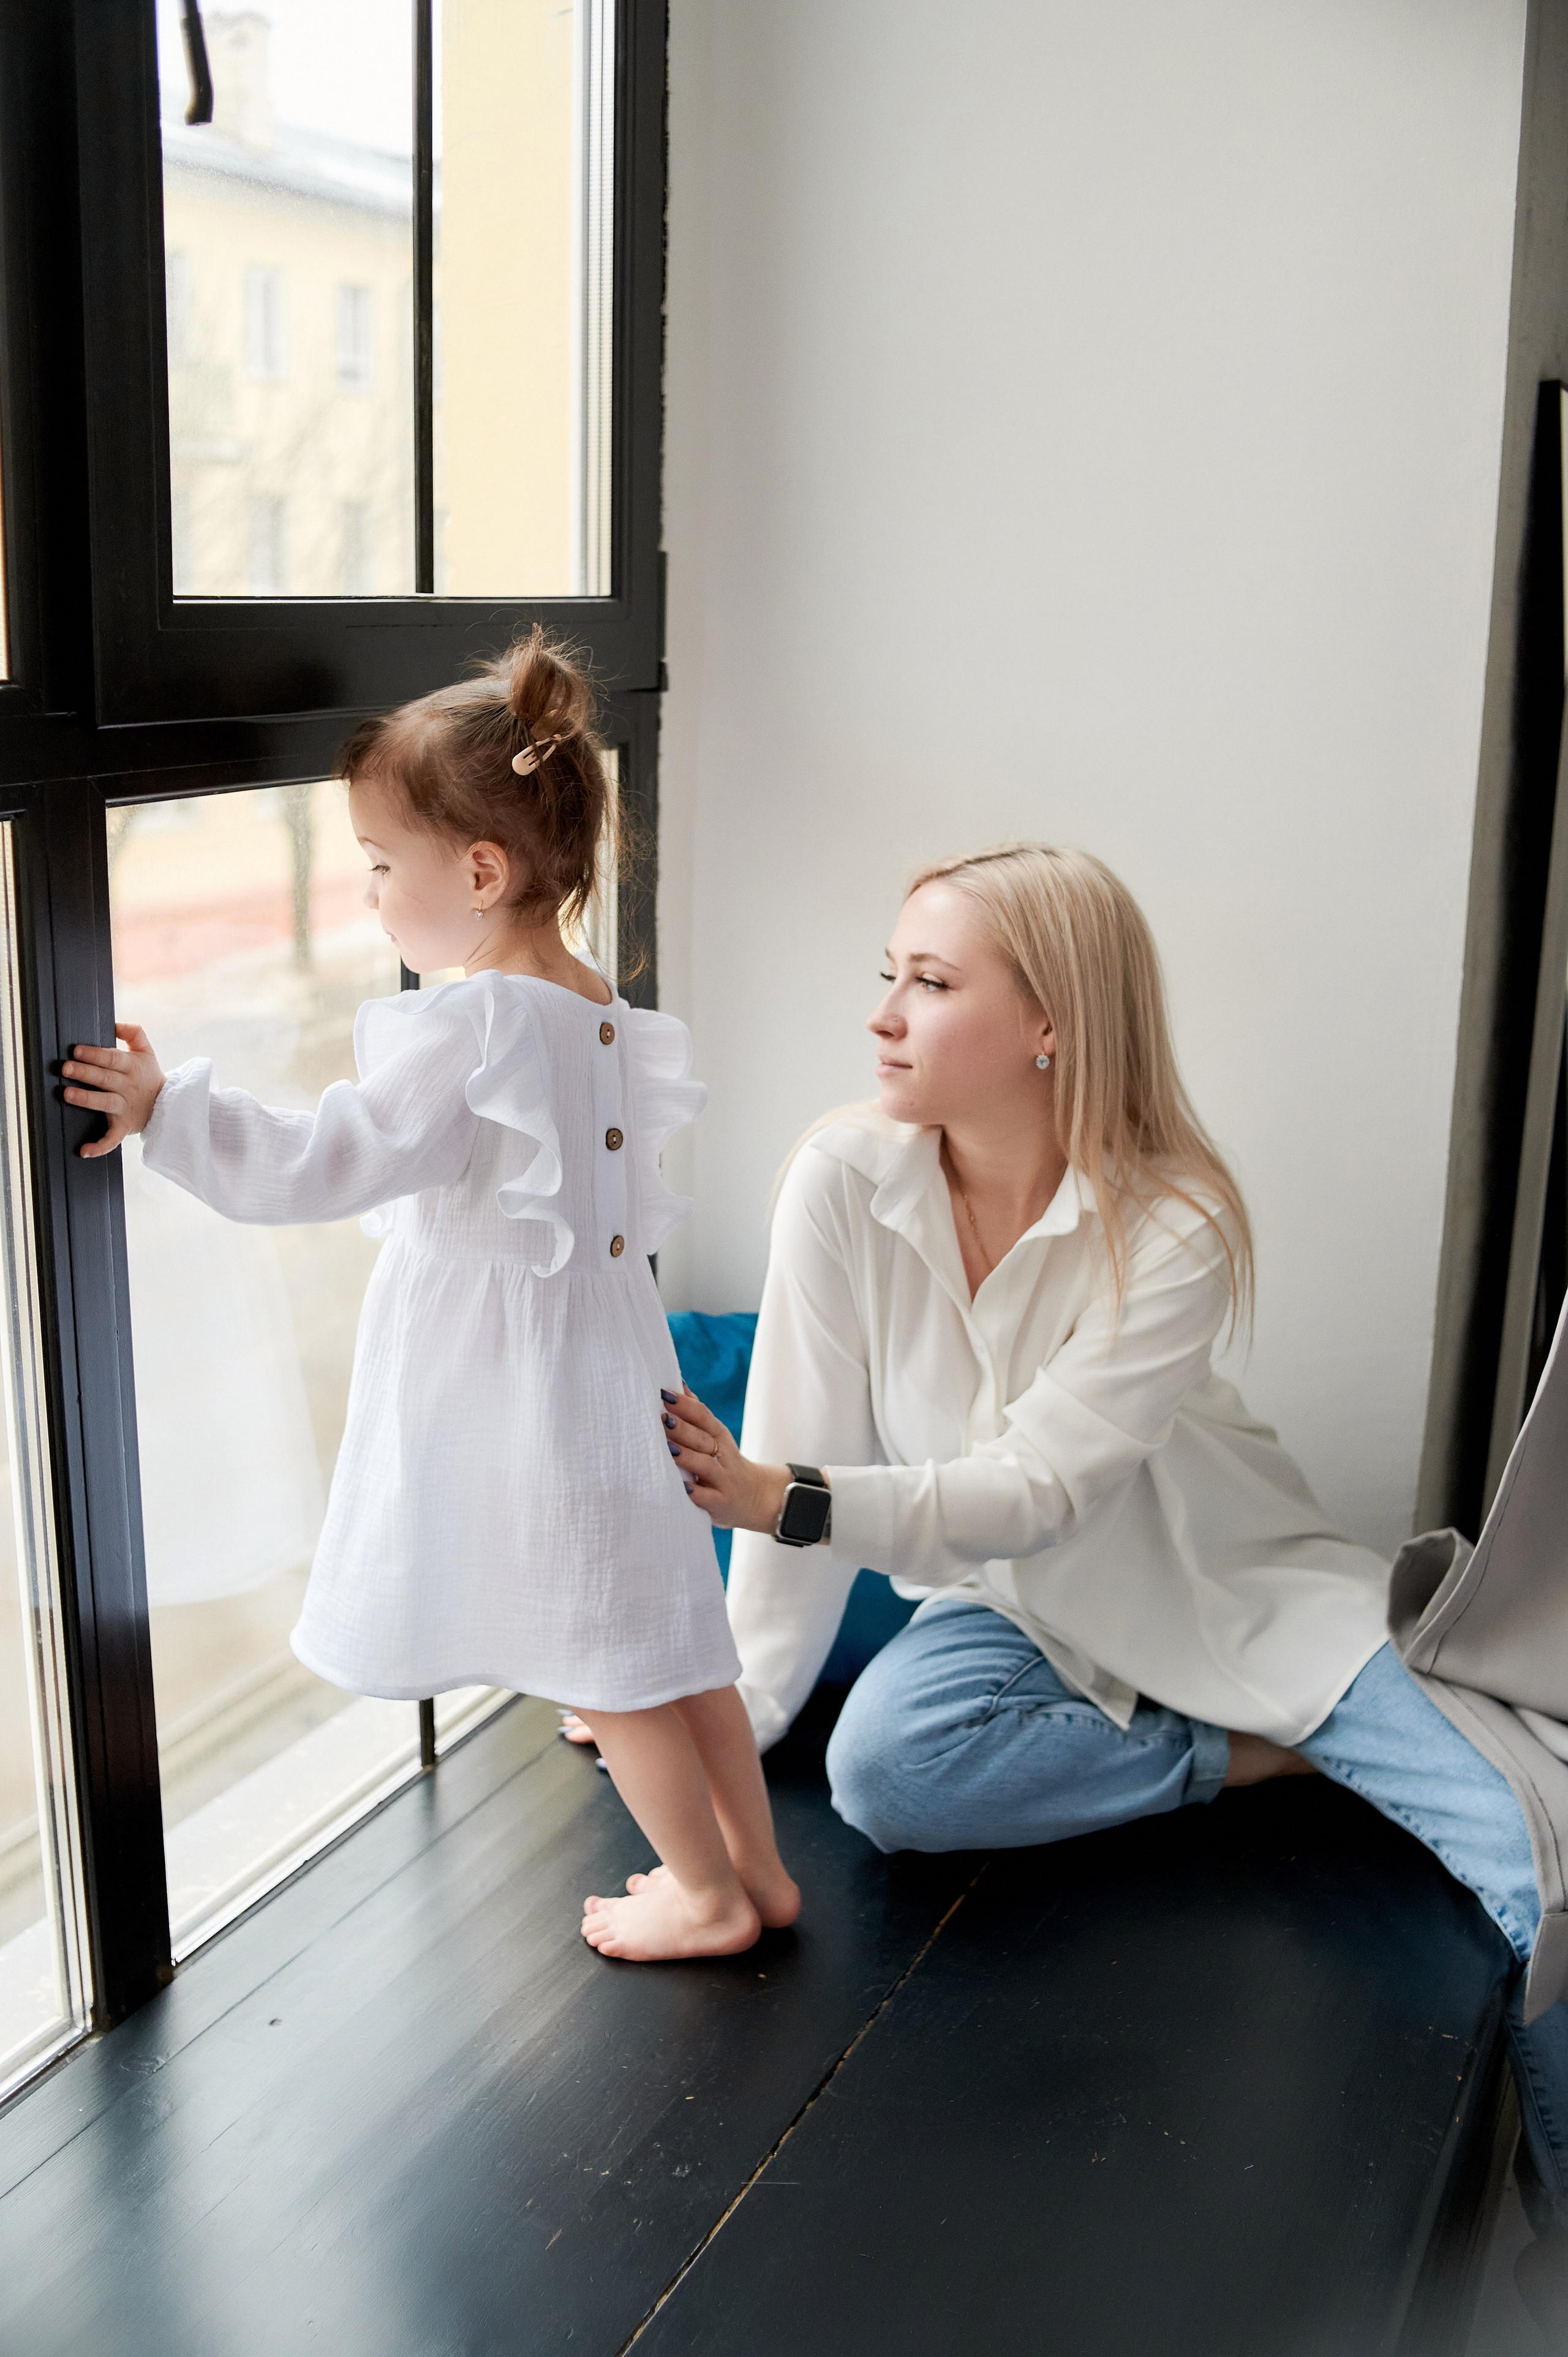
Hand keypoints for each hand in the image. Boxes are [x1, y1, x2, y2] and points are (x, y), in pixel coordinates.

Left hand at [61, 1024, 165, 1158]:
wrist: (169, 1105)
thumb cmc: (149, 1075)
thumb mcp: (146, 1051)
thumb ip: (133, 1032)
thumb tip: (113, 1022)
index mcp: (132, 1067)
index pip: (112, 1058)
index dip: (95, 1054)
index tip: (77, 1050)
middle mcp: (128, 1087)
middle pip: (105, 1078)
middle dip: (85, 1073)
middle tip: (66, 1067)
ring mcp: (125, 1108)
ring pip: (105, 1103)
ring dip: (87, 1099)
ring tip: (68, 1094)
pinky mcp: (124, 1127)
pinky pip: (112, 1138)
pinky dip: (100, 1146)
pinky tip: (84, 1151)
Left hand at [660, 1386, 795, 1533]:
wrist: (755, 1497)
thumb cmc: (725, 1462)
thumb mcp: (716, 1436)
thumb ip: (697, 1414)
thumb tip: (679, 1386)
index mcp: (719, 1435)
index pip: (703, 1416)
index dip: (685, 1405)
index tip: (664, 1395)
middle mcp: (724, 1455)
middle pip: (702, 1438)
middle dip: (682, 1428)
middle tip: (661, 1419)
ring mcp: (724, 1479)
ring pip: (705, 1465)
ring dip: (687, 1457)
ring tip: (668, 1450)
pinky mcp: (721, 1503)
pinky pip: (708, 1497)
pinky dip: (695, 1493)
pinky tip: (682, 1488)